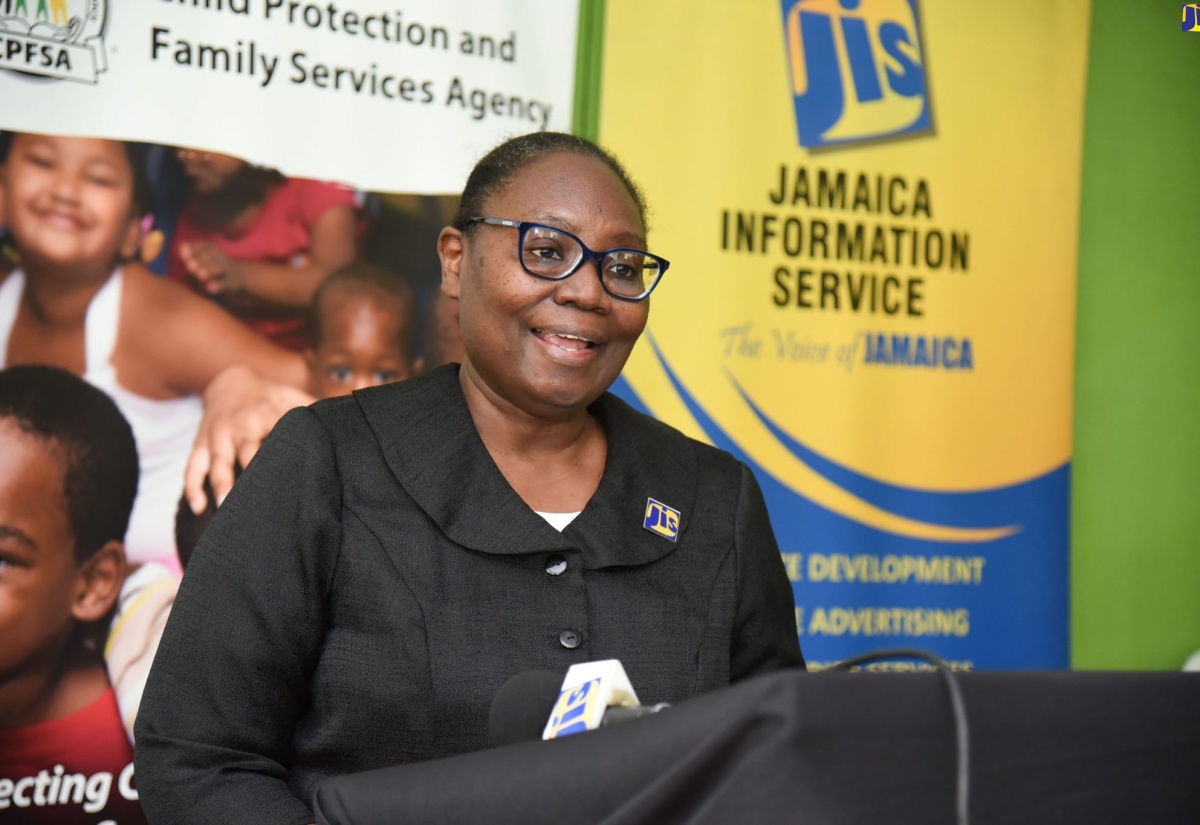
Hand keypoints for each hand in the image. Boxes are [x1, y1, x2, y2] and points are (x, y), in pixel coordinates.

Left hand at [180, 241, 243, 293]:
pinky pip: (226, 282)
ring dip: (209, 271)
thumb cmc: (217, 264)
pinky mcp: (233, 281)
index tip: (183, 255)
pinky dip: (218, 285)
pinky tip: (210, 288)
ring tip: (199, 275)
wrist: (241, 274)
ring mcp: (228, 270)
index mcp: (215, 250)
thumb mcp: (207, 255)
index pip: (204, 246)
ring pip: (219, 269)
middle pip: (211, 257)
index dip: (194, 250)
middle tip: (189, 266)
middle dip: (200, 261)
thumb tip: (181, 246)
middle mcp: (222, 258)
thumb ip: (194, 251)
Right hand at [185, 365, 314, 512]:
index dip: (286, 453)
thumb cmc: (270, 397)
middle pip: (246, 449)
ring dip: (219, 483)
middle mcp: (241, 424)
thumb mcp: (292, 396)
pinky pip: (192, 466)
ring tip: (224, 506)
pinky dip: (191, 486)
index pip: (279, 435)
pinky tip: (197, 507)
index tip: (296, 476)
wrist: (228, 380)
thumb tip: (349, 422)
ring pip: (217, 460)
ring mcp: (218, 434)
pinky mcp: (200, 443)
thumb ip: (316, 410)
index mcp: (268, 412)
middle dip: (251, 472)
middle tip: (259, 500)